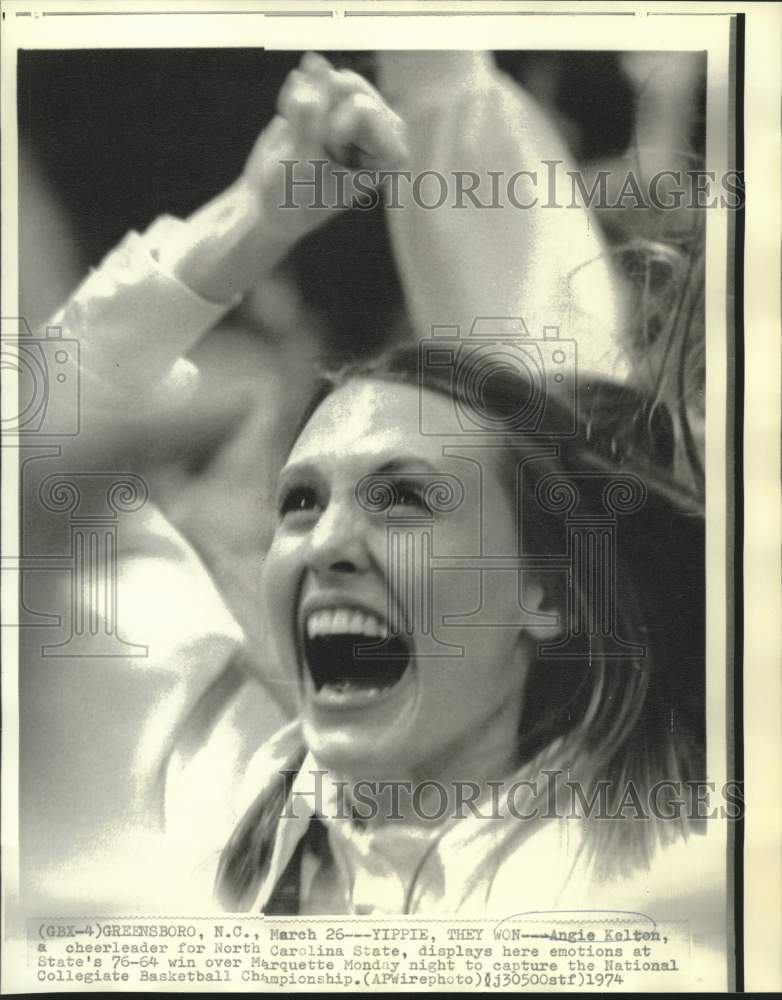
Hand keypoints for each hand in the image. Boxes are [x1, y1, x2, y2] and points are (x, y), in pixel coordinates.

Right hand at [243, 52, 408, 241]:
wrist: (272, 205)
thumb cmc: (295, 196)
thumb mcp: (301, 163)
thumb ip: (310, 114)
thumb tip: (314, 60)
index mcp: (392, 154)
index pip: (362, 108)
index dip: (331, 131)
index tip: (327, 164)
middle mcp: (385, 130)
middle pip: (349, 86)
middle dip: (320, 116)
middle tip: (315, 153)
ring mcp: (363, 112)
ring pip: (331, 79)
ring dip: (307, 109)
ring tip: (306, 144)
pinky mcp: (337, 100)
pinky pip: (313, 78)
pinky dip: (296, 100)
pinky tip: (296, 130)